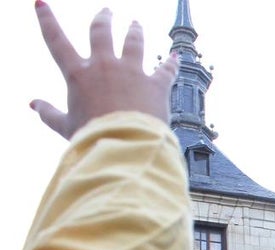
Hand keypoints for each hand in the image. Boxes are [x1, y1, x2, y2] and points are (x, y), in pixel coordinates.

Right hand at [31, 4, 179, 139]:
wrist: (125, 145)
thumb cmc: (92, 138)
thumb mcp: (65, 126)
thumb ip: (49, 113)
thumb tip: (32, 104)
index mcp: (78, 74)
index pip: (56, 40)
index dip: (46, 20)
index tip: (41, 3)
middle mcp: (104, 66)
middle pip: (101, 32)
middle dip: (103, 19)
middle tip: (106, 11)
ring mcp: (132, 72)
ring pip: (134, 42)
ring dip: (135, 31)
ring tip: (135, 24)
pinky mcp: (156, 85)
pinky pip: (166, 69)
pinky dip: (171, 63)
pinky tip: (175, 57)